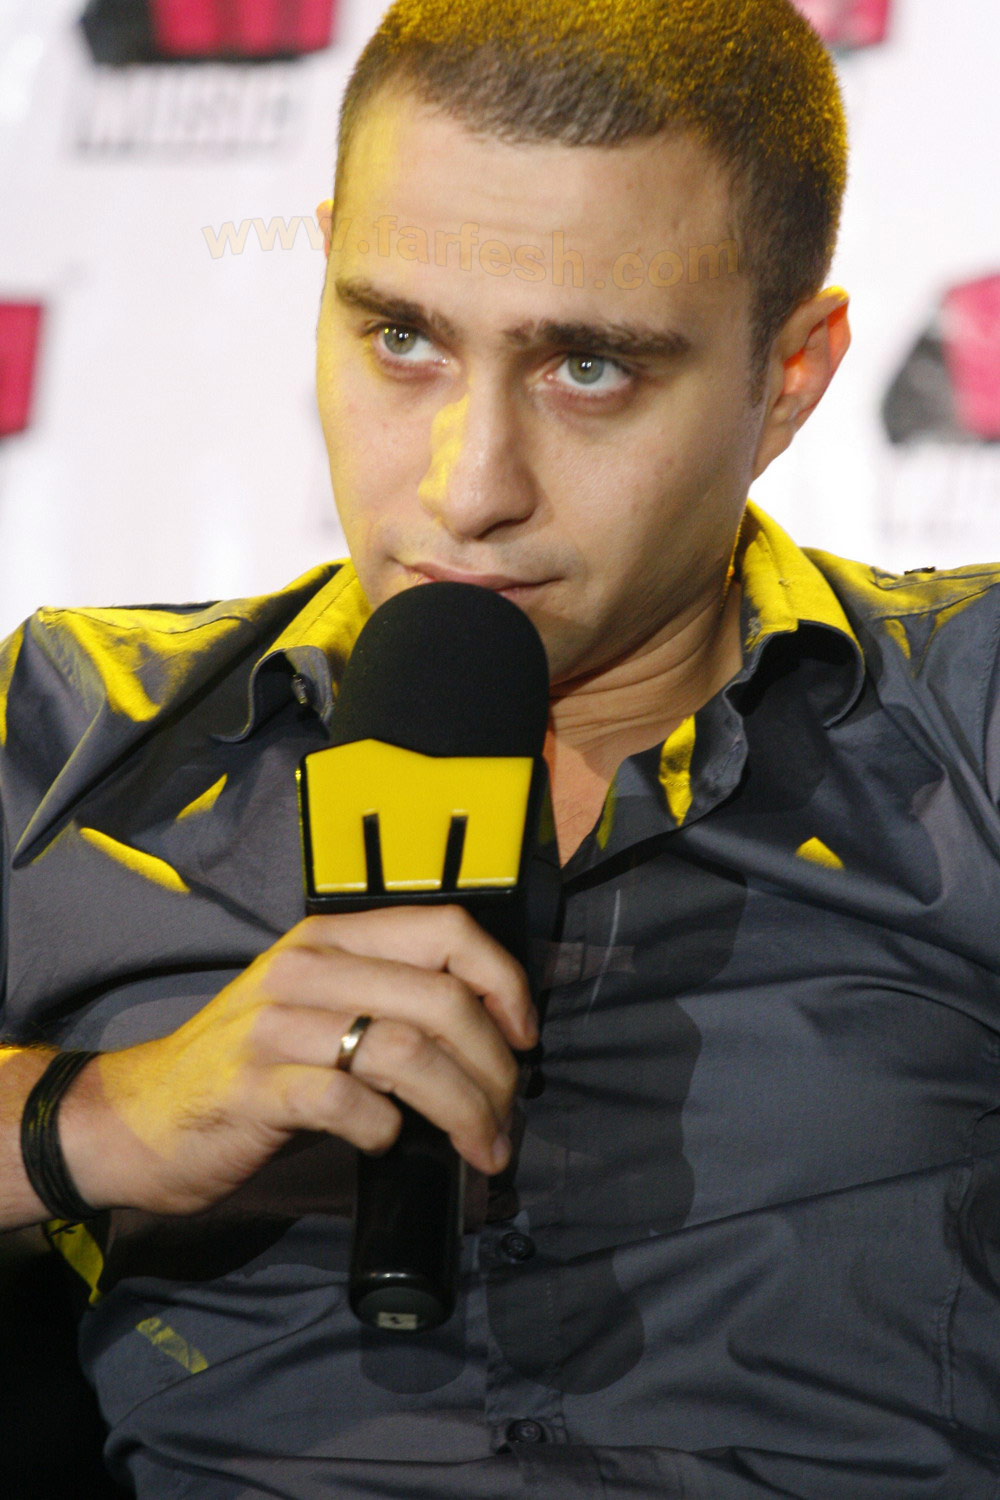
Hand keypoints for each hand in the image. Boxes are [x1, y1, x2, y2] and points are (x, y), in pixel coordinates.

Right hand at [59, 907, 535, 1215]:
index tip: (524, 1036)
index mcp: (333, 936)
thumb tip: (490, 1038)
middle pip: (441, 1000)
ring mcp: (276, 1025)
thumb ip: (387, 1000)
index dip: (504, 980)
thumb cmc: (247, 1064)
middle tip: (505, 1118)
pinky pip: (347, 1100)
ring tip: (481, 1147)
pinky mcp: (254, 1086)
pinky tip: (387, 1142)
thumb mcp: (316, 1005)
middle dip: (494, 1067)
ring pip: (406, 1052)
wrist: (138, 1116)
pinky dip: (384, 1128)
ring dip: (462, 1108)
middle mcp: (307, 967)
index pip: (446, 928)